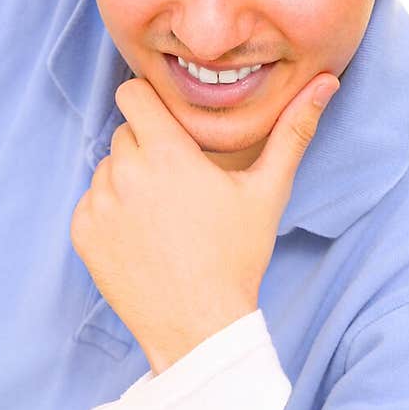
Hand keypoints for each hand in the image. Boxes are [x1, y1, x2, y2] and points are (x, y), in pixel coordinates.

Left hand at [70, 72, 338, 372]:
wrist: (199, 326)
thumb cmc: (237, 258)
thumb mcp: (268, 192)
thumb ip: (293, 132)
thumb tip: (326, 83)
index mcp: (168, 153)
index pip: (133, 94)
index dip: (149, 104)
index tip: (167, 124)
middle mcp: (126, 172)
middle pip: (125, 133)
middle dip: (148, 148)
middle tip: (178, 185)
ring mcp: (100, 204)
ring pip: (107, 168)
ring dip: (128, 181)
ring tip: (163, 217)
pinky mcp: (83, 233)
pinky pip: (91, 203)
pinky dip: (110, 214)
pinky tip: (143, 238)